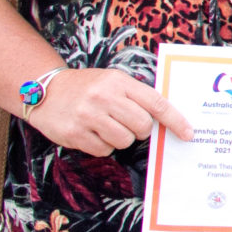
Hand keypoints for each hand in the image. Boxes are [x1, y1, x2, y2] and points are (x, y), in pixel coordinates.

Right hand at [32, 68, 193, 156]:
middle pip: (142, 126)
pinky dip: (103, 145)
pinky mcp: (74, 134)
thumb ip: (137, 96)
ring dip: (121, 138)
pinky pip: (104, 150)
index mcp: (118, 82)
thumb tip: (165, 119)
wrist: (44, 90)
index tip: (188, 133)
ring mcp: (87, 116)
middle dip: (140, 130)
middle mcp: (103, 97)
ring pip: (124, 141)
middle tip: (128, 123)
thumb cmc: (87, 87)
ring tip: (106, 126)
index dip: (175, 120)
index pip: (156, 103)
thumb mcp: (113, 81)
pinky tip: (91, 132)